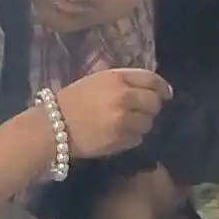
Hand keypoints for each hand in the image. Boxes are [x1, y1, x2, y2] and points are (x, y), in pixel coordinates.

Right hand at [54, 67, 170, 157]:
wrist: (53, 127)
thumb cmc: (71, 101)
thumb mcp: (96, 81)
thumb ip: (122, 82)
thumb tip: (149, 89)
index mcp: (117, 78)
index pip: (152, 79)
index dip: (162, 87)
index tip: (166, 93)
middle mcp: (124, 97)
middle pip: (154, 103)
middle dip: (152, 107)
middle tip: (142, 112)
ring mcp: (124, 120)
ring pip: (148, 122)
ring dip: (142, 124)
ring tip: (127, 125)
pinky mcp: (121, 140)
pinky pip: (138, 138)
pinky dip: (132, 138)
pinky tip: (118, 135)